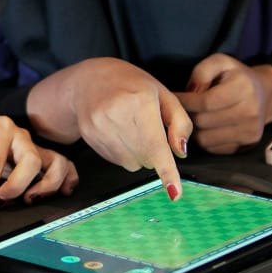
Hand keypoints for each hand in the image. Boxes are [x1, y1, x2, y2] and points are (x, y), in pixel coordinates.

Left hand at [0, 113, 77, 213]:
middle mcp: (19, 135)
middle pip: (31, 161)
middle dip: (17, 186)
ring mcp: (32, 146)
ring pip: (55, 162)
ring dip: (48, 184)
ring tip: (30, 200)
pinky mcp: (39, 157)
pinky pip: (62, 165)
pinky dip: (67, 178)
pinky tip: (65, 192)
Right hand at [56, 58, 190, 199]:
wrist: (89, 80)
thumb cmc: (132, 86)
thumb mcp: (163, 95)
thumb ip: (179, 123)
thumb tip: (181, 153)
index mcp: (140, 101)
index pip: (156, 144)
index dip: (167, 170)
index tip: (175, 193)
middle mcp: (117, 115)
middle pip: (147, 158)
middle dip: (154, 153)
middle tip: (148, 130)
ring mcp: (100, 127)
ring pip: (132, 164)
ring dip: (139, 155)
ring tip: (131, 129)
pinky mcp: (90, 136)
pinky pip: (117, 161)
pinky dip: (124, 153)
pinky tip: (118, 133)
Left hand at [177, 55, 271, 153]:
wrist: (265, 94)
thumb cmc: (236, 76)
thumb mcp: (220, 62)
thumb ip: (202, 72)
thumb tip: (190, 92)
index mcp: (244, 88)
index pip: (205, 102)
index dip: (185, 102)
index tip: (173, 98)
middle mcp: (250, 112)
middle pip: (203, 122)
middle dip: (186, 115)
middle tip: (180, 109)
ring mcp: (250, 131)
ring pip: (205, 139)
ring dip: (193, 130)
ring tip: (192, 118)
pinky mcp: (248, 144)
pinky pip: (214, 148)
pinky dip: (204, 139)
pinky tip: (204, 127)